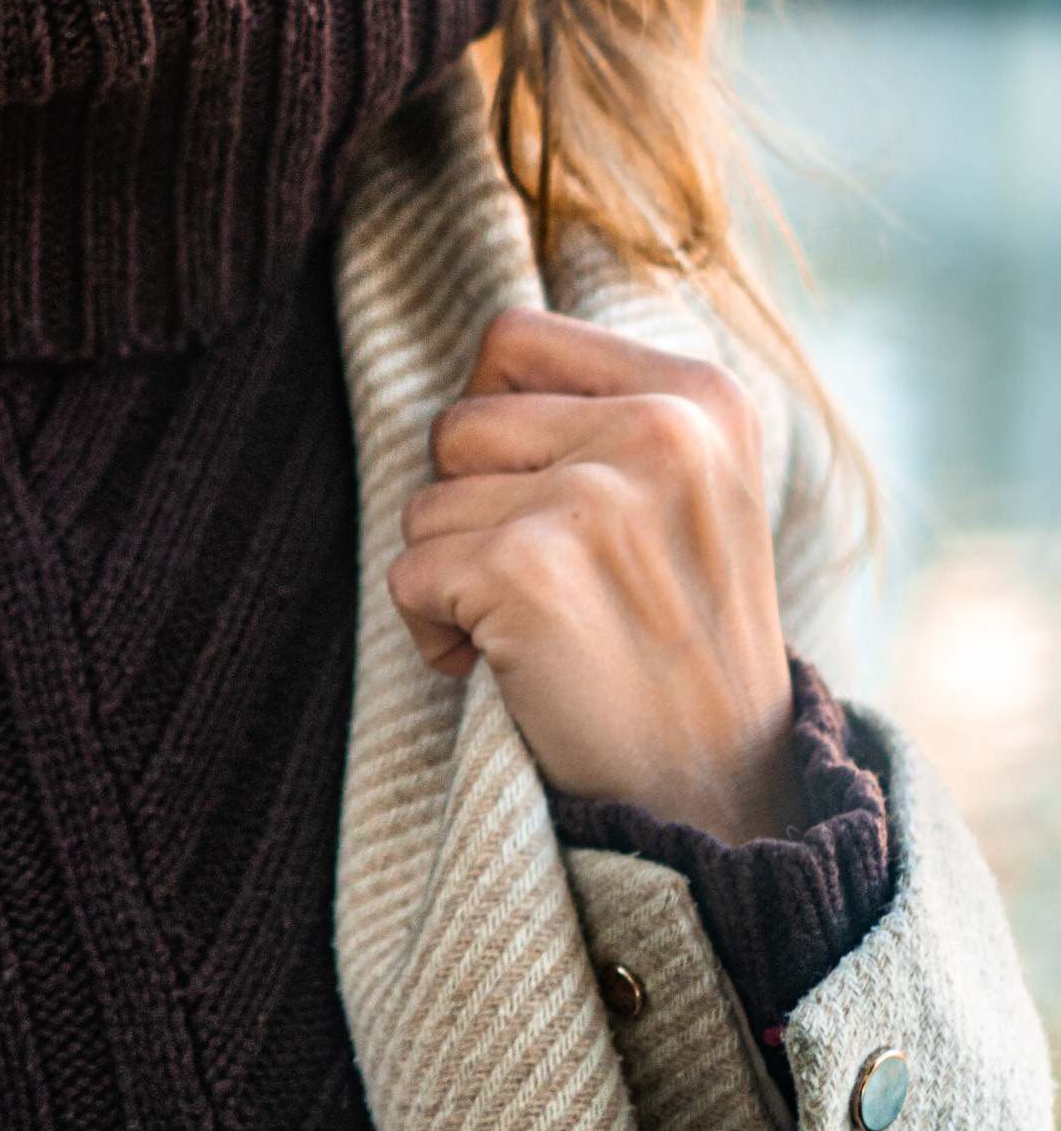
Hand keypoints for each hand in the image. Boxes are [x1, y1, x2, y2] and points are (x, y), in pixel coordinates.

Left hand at [390, 307, 797, 843]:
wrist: (720, 794)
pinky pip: (410, 574)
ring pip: (425, 502)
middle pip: (458, 423)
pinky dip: (435, 632)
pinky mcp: (530, 571)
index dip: (497, 420)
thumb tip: (476, 362)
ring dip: (456, 575)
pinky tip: (508, 667)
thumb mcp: (689, 488)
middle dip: (475, 510)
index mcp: (702, 395)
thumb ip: (601, 408)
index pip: (514, 336)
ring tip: (541, 628)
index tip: (547, 496)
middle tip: (553, 584)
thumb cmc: (677, 637)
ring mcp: (595, 499)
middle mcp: (660, 431)